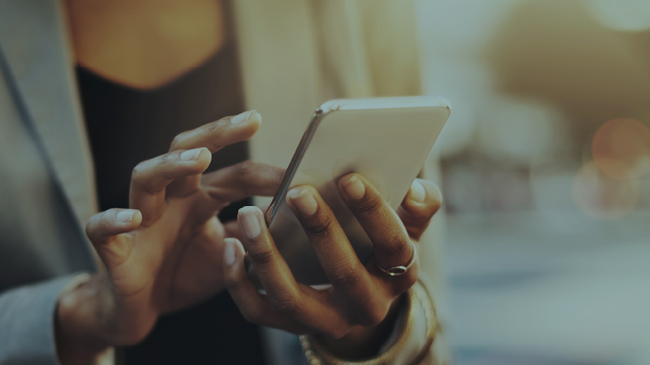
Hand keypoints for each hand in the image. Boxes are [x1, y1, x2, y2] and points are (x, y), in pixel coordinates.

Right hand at [56, 111, 284, 362]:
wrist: (137, 311)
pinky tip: (134, 218)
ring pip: (145, 177)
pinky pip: (102, 228)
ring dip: (171, 165)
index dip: (267, 173)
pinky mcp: (113, 250)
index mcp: (198, 198)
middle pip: (185, 150)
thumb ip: (255, 236)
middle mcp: (169, 199)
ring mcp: (139, 220)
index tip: (302, 172)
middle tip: (250, 119)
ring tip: (200, 159)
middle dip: (216, 133)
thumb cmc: (181, 274)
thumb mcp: (229, 256)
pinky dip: (114, 220)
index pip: (235, 174)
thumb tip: (296, 221)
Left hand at [222, 174, 441, 357]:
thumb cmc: (378, 245)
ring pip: (291, 298)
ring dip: (267, 255)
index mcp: (398, 276)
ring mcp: (325, 321)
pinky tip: (229, 245)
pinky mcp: (290, 326)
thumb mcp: (407, 228)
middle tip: (298, 191)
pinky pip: (258, 311)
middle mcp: (365, 307)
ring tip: (249, 214)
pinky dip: (238, 281)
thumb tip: (418, 190)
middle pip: (343, 273)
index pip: (393, 246)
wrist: (357, 296)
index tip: (350, 178)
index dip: (374, 212)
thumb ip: (419, 206)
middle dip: (321, 230)